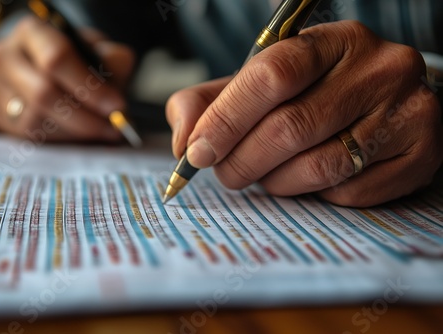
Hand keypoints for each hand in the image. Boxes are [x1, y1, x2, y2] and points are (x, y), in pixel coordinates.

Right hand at [0, 15, 134, 140]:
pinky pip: (28, 136)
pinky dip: (61, 140)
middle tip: (114, 127)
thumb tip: (117, 74)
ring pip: (35, 120)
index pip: (56, 59)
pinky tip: (80, 134)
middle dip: (85, 117)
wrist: (57, 73)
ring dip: (75, 132)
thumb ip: (113, 60)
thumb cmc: (81, 61)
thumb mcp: (101, 53)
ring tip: (101, 131)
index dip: (89, 87)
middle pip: (43, 94)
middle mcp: (5, 56)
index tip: (116, 106)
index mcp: (32, 32)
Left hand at [167, 21, 442, 206]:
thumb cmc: (312, 93)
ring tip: (264, 176)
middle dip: (242, 161)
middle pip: (291, 127)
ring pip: (320, 166)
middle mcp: (379, 69)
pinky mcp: (422, 153)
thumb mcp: (258, 83)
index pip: (271, 75)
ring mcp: (408, 110)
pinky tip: (307, 179)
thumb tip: (183, 142)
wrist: (383, 100)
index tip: (197, 152)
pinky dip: (315, 195)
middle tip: (225, 173)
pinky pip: (350, 192)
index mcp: (332, 41)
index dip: (226, 119)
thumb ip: (210, 102)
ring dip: (276, 182)